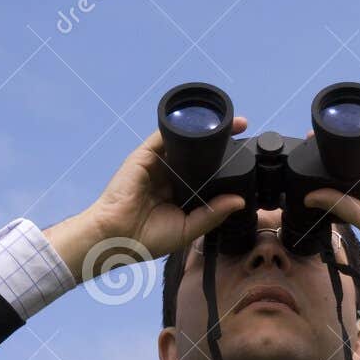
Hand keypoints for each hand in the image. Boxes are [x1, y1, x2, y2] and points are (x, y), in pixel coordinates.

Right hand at [44, 120, 248, 278]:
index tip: (243, 152)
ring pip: (183, 142)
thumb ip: (213, 214)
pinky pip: (163, 135)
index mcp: (180, 193)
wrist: (116, 236)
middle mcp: (170, 175)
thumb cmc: (148, 238)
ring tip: (229, 122)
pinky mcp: (145, 155)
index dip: (222, 162)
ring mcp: (157, 163)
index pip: (204, 173)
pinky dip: (180, 126)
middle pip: (197, 154)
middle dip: (217, 142)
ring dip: (204, 130)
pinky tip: (200, 120)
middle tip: (241, 129)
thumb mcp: (188, 229)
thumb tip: (240, 201)